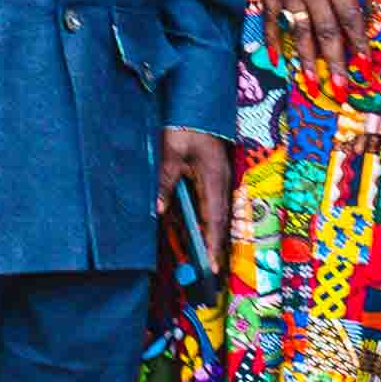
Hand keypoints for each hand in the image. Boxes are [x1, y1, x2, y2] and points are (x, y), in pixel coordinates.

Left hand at [161, 128, 236, 275]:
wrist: (197, 107)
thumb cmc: (185, 128)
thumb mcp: (170, 155)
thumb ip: (165, 183)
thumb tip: (159, 210)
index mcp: (213, 179)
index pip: (214, 219)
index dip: (213, 244)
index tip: (211, 266)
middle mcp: (222, 183)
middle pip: (220, 222)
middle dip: (215, 247)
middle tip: (210, 273)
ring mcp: (220, 180)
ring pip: (218, 215)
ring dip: (212, 237)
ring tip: (207, 261)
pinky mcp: (215, 178)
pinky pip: (213, 206)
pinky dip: (207, 223)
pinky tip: (199, 234)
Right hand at [247, 0, 372, 74]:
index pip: (349, 17)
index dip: (358, 42)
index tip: (365, 63)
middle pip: (325, 31)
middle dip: (335, 62)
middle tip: (341, 88)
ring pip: (298, 31)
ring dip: (307, 59)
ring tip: (313, 82)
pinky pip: (270, 17)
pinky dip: (273, 39)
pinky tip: (278, 58)